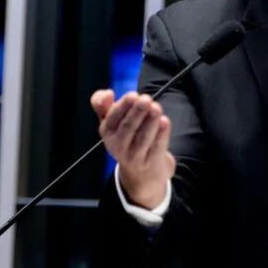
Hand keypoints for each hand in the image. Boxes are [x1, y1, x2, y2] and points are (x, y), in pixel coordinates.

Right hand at [90, 89, 175, 208]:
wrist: (140, 174)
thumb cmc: (126, 139)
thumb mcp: (111, 122)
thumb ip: (103, 104)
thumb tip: (107, 93)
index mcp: (107, 132)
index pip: (112, 118)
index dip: (123, 106)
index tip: (133, 95)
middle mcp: (118, 145)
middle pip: (128, 127)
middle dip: (137, 112)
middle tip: (146, 99)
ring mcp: (135, 156)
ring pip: (143, 137)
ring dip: (150, 121)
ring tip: (156, 108)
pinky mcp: (151, 162)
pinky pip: (157, 146)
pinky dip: (161, 134)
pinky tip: (165, 121)